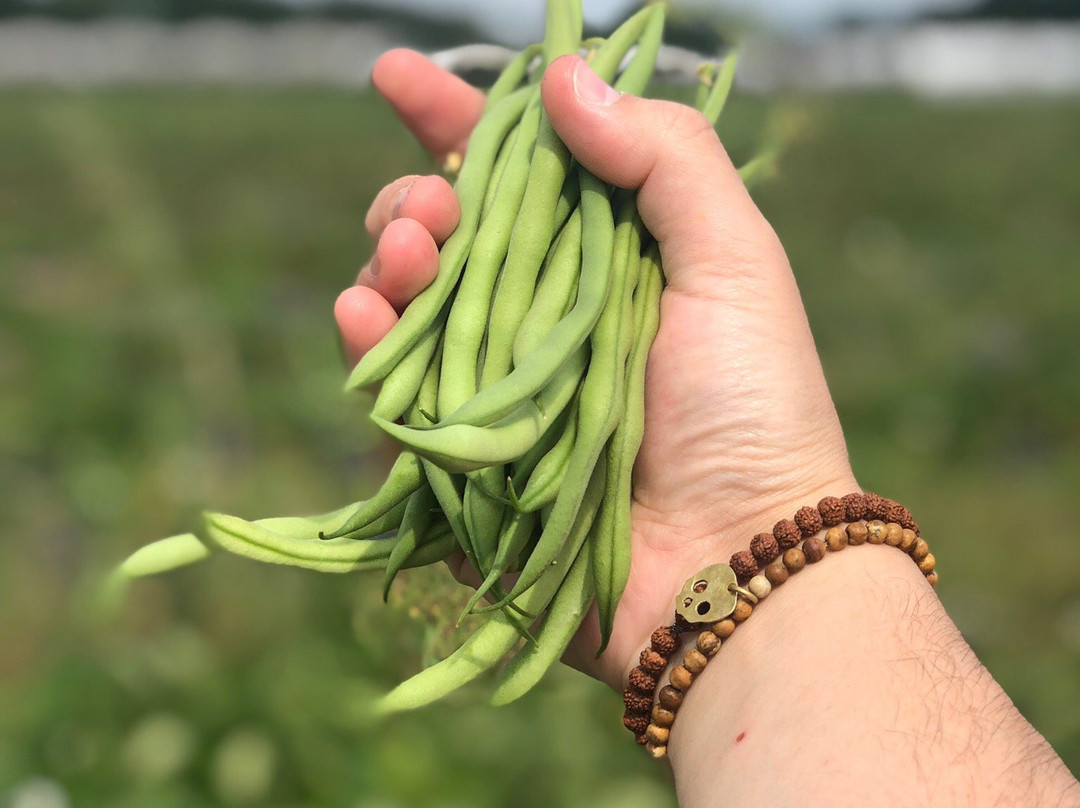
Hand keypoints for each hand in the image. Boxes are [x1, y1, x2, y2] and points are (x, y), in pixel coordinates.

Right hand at [337, 50, 858, 690]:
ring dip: (390, 267)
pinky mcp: (466, 460)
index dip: (456, 122)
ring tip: (402, 261)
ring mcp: (501, 391)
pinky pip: (395, 399)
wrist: (737, 558)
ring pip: (410, 311)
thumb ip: (665, 159)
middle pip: (449, 240)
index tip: (393, 76)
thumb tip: (565, 76)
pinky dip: (369, 354)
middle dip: (416, 204)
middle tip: (426, 213)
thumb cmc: (752, 406)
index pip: (519, 175)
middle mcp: (546, 320)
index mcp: (605, 261)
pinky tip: (365, 320)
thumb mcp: (734, 262)